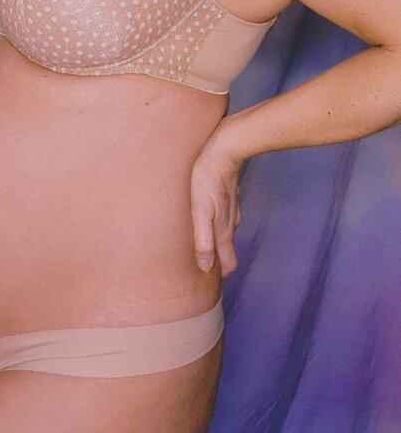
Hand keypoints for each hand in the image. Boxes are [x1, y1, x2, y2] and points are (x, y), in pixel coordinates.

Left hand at [190, 121, 244, 277]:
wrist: (225, 148)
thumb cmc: (207, 178)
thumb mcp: (201, 210)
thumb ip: (203, 239)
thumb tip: (206, 266)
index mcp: (223, 229)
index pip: (228, 262)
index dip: (219, 274)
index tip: (207, 284)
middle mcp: (231, 222)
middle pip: (227, 250)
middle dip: (218, 262)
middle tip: (203, 270)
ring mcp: (232, 208)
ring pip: (227, 233)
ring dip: (217, 244)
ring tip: (204, 249)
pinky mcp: (228, 195)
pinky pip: (225, 217)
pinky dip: (218, 226)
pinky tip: (210, 220)